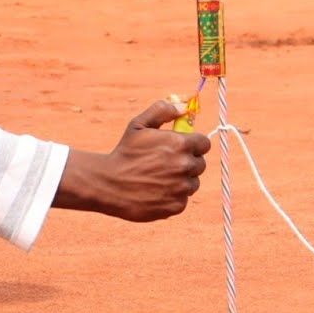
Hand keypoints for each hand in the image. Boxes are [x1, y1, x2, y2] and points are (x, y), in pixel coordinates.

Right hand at [53, 100, 211, 220]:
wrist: (109, 184)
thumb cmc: (124, 153)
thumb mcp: (138, 125)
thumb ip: (162, 111)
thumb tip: (183, 106)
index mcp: (180, 144)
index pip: (204, 144)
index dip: (194, 145)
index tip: (183, 147)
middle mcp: (185, 166)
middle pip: (200, 164)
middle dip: (187, 162)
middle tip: (167, 163)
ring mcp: (181, 188)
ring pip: (192, 183)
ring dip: (181, 181)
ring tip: (159, 178)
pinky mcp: (176, 206)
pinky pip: (182, 199)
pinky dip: (173, 197)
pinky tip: (155, 191)